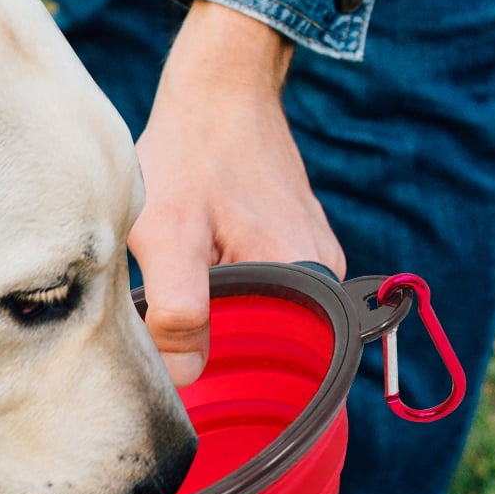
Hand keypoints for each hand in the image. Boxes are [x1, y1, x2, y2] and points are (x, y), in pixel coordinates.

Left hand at [129, 1, 344, 385]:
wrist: (216, 87)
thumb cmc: (190, 155)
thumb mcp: (169, 235)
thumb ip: (178, 309)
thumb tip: (189, 377)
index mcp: (310, 277)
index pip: (304, 369)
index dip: (258, 393)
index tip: (214, 406)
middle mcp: (325, 271)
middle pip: (283, 346)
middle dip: (235, 364)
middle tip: (181, 376)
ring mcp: (311, 255)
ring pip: (270, 319)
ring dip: (228, 329)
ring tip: (183, 337)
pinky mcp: (289, 241)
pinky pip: (267, 292)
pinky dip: (231, 300)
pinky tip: (194, 298)